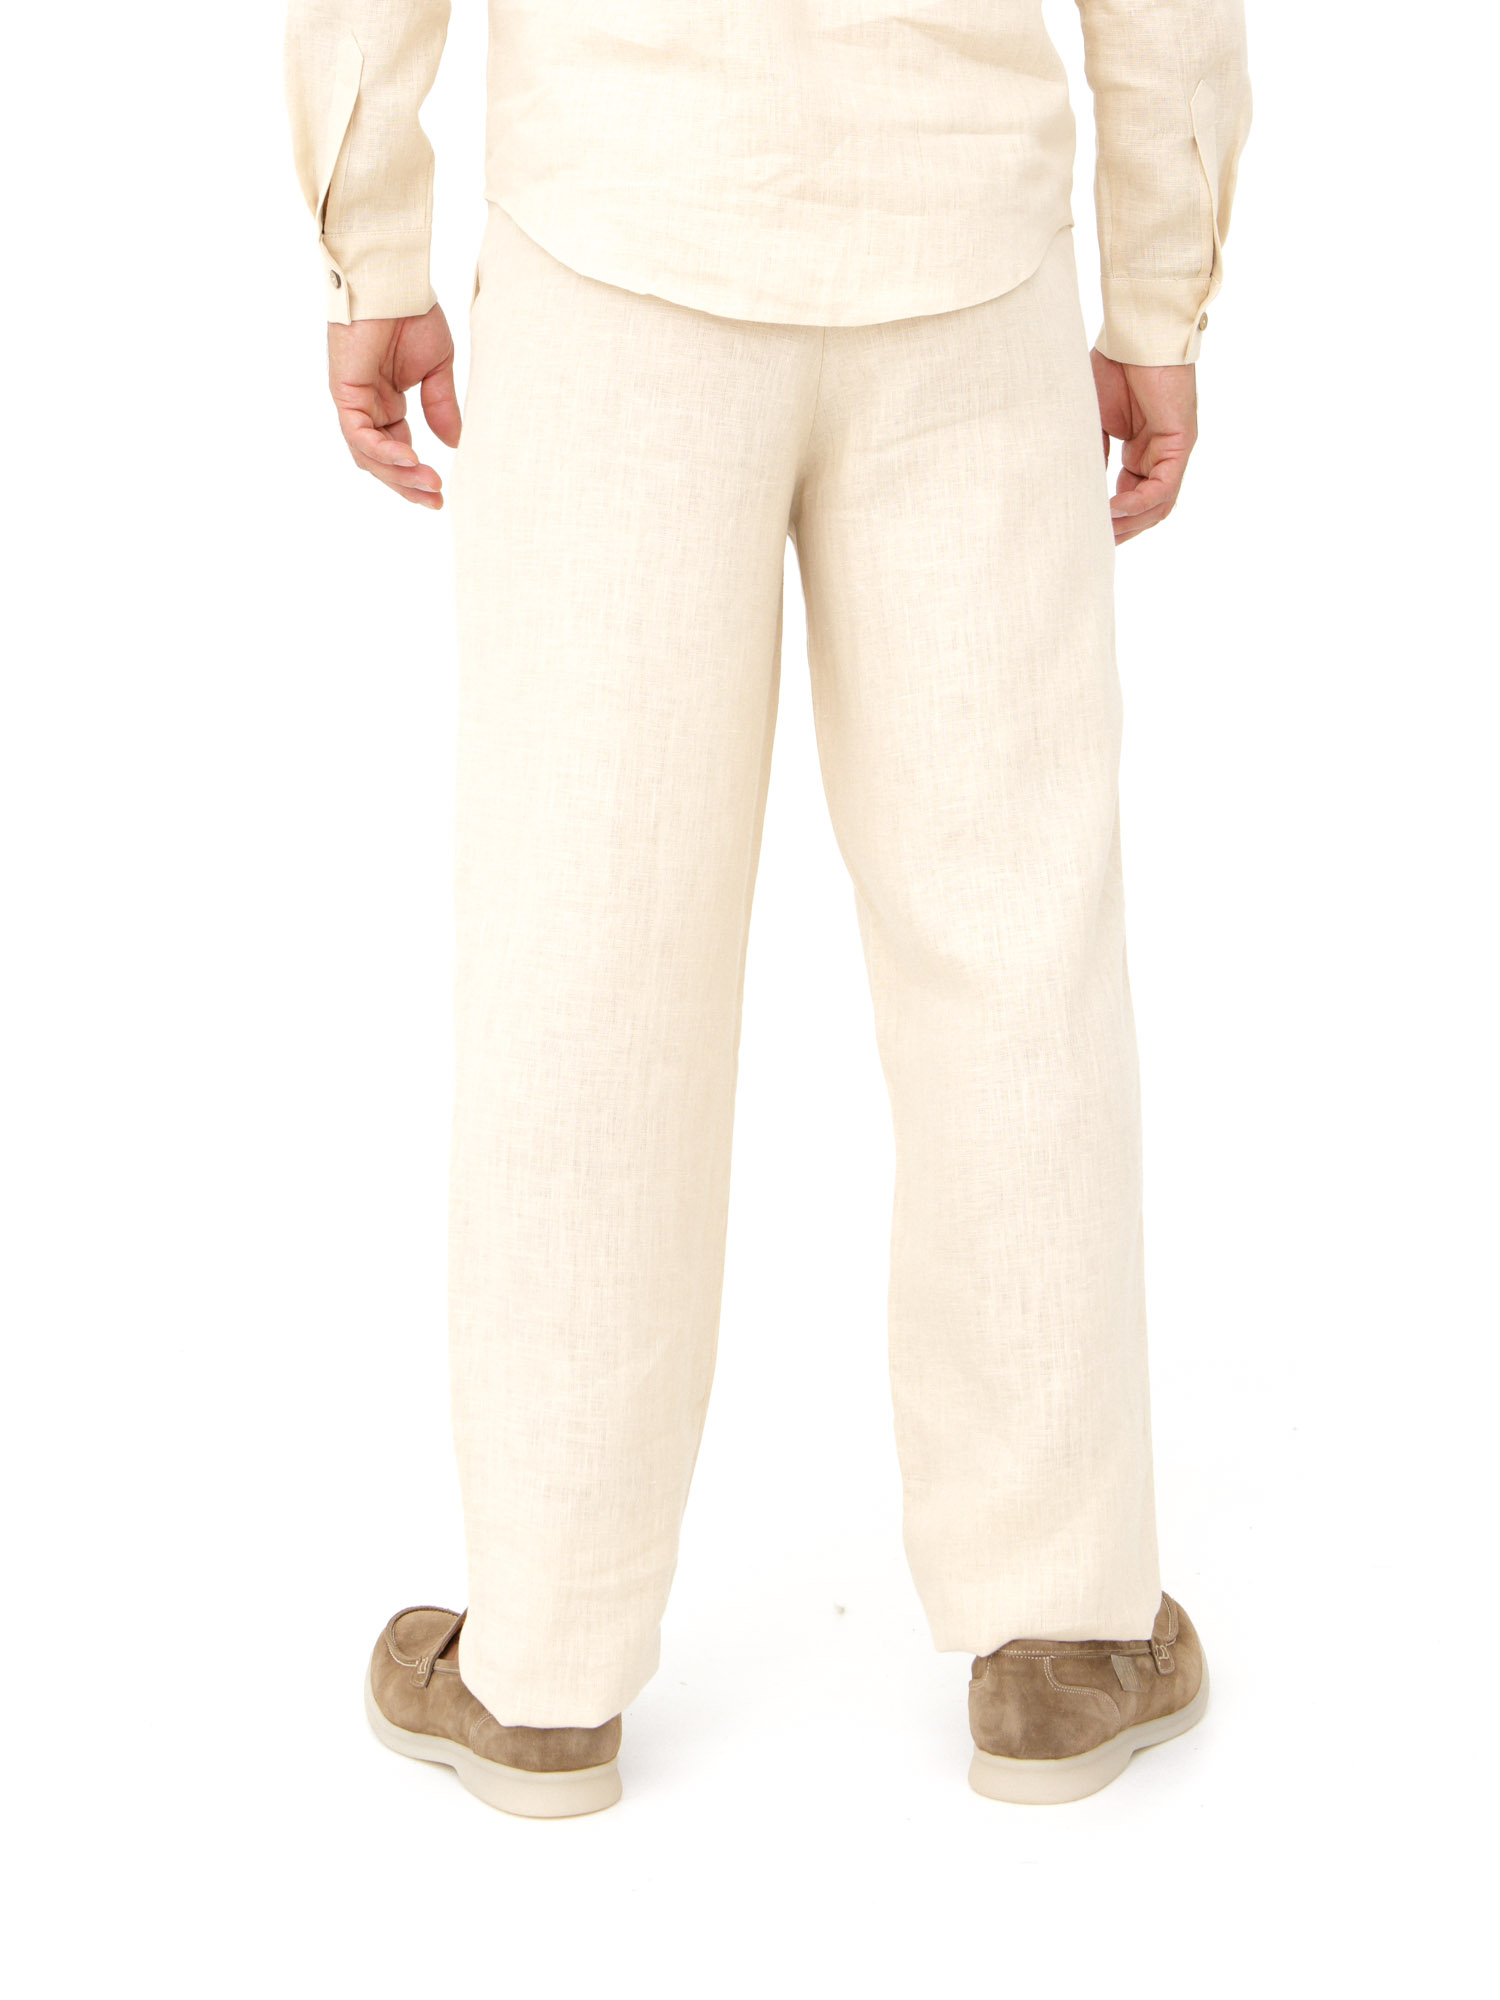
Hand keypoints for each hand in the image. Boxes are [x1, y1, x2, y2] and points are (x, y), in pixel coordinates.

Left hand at [327, 305, 461, 509]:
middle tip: (435, 501)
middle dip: (408, 484)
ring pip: (368, 455)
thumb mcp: (437, 369)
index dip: (416, 474)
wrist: (394, 280)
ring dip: (398, 474)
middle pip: (380, 460)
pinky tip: (409, 459)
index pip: (397, 448)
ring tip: (429, 484)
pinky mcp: (344, 391)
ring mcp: (353, 399)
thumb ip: (442, 407)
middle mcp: (367, 404)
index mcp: (386, 401)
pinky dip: (383, 451)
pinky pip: (360, 435)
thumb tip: (454, 445)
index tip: (442, 491)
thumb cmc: (412, 314)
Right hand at [1091, 353, 1197, 544]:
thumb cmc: (1113, 366)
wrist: (1135, 333)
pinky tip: (1113, 510)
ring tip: (1102, 533)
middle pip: (1147, 510)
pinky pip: (1163, 487)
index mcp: (1142, 450)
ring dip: (1130, 524)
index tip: (1086, 535)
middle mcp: (1160, 454)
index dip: (1112, 521)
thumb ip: (1092, 455)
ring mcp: (1173, 450)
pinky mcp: (1181, 441)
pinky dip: (1139, 503)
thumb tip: (1080, 488)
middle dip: (1121, 531)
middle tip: (1093, 545)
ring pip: (1158, 505)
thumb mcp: (1092, 420)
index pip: (1132, 498)